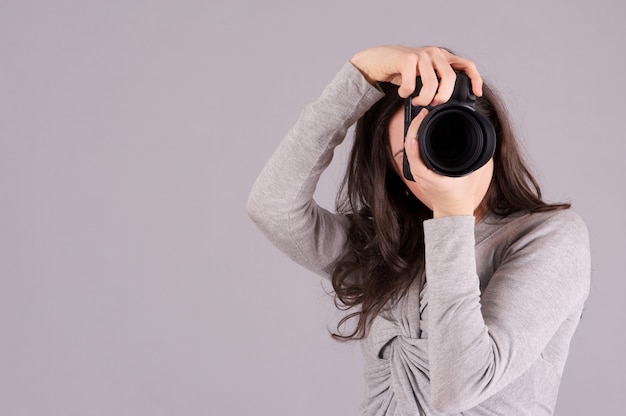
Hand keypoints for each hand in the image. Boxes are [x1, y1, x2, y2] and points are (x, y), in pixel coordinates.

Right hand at [350, 45, 482, 105]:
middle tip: (433, 104)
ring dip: (423, 98)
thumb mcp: (422, 74)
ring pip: (432, 83)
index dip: (475, 79)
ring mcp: (421, 55)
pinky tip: (403, 93)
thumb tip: (444, 101)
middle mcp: (434, 53)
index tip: (476, 94)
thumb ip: (435, 81)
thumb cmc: (400, 69)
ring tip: (416, 101)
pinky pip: (411, 84)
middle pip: (450, 78)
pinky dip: (406, 93)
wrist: (377, 60)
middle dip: (443, 97)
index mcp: (442, 57)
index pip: (466, 65)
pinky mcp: (407, 59)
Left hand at [403, 109, 493, 218]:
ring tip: (420, 117)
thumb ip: (475, 159)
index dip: (415, 141)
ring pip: (409, 149)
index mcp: (432, 178)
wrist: (452, 210)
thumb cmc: (462, 194)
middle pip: (410, 148)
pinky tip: (418, 130)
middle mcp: (421, 175)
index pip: (416, 157)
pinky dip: (414, 140)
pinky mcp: (418, 171)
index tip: (420, 124)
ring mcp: (418, 173)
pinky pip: (412, 153)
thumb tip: (483, 142)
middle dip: (414, 128)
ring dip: (413, 132)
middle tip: (422, 113)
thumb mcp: (471, 176)